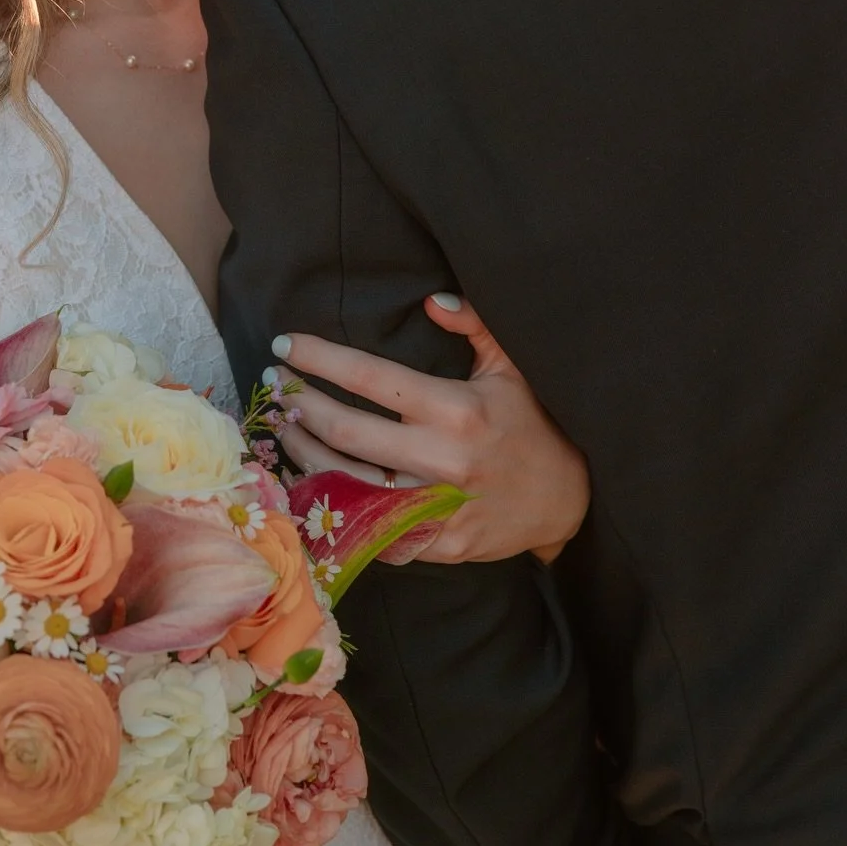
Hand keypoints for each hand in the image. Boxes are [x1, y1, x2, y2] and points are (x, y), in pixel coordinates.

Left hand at [272, 296, 589, 564]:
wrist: (572, 501)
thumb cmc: (533, 423)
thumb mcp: (510, 365)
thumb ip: (473, 323)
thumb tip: (429, 299)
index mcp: (457, 410)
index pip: (371, 378)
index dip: (320, 359)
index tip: (285, 345)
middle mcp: (443, 461)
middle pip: (347, 433)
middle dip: (301, 405)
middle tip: (274, 384)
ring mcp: (438, 509)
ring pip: (349, 485)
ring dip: (305, 455)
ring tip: (282, 428)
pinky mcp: (438, 546)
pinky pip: (372, 529)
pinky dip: (335, 506)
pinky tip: (310, 482)